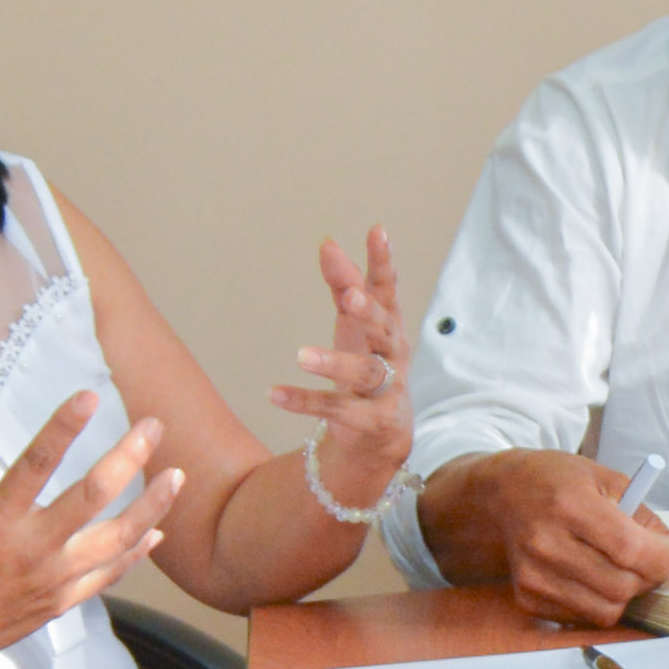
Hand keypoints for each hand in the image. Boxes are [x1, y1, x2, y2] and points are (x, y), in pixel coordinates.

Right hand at [0, 394, 179, 668]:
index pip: (36, 463)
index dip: (64, 427)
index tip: (91, 396)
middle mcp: (30, 548)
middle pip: (94, 497)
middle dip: (129, 458)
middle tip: (154, 426)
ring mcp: (52, 578)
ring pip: (117, 540)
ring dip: (151, 507)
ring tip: (177, 476)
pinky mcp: (60, 602)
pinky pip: (109, 575)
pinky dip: (136, 553)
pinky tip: (156, 532)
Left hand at [271, 230, 411, 515]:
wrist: (380, 436)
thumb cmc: (368, 366)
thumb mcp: (354, 325)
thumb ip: (343, 285)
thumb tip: (328, 242)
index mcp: (389, 326)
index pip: (388, 290)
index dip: (384, 262)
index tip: (377, 231)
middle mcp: (393, 355)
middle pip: (386, 330)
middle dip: (370, 314)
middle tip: (351, 297)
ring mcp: (386, 391)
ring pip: (364, 374)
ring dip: (334, 363)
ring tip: (300, 355)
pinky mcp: (371, 422)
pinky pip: (338, 410)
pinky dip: (306, 402)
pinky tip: (275, 393)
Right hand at [427, 448, 668, 627]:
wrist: (501, 493)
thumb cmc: (557, 480)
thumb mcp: (605, 479)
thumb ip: (642, 516)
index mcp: (570, 504)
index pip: (629, 549)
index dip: (663, 563)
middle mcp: (547, 543)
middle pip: (620, 586)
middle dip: (647, 581)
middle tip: (651, 568)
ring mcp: (533, 574)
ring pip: (603, 611)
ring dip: (624, 596)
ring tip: (622, 573)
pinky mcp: (526, 596)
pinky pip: (580, 616)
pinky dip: (596, 603)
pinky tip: (592, 577)